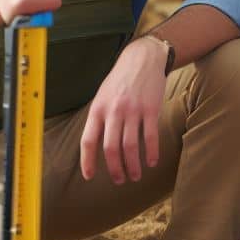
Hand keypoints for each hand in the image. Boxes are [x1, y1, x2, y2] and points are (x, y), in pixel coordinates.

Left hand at [79, 37, 168, 183]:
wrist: (142, 59)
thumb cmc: (121, 80)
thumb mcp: (102, 95)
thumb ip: (99, 118)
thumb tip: (95, 145)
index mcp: (98, 109)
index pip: (88, 140)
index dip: (87, 161)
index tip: (90, 176)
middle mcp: (114, 111)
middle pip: (111, 148)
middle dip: (114, 169)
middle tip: (119, 180)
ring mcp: (133, 110)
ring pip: (130, 146)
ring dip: (133, 166)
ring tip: (135, 175)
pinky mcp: (151, 109)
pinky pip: (150, 137)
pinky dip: (151, 153)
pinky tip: (151, 162)